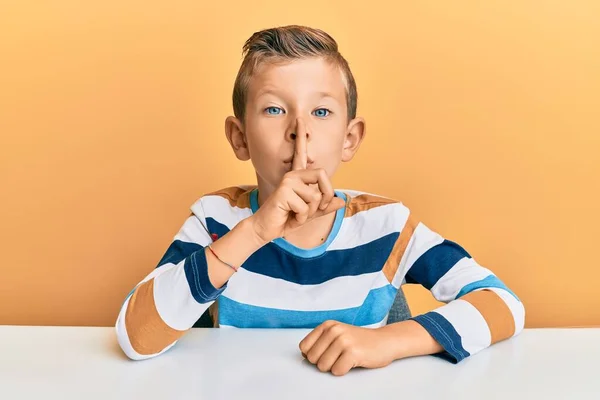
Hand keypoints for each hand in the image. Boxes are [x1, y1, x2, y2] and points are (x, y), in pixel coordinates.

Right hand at [250, 118, 345, 242]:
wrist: (266, 228)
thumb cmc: (287, 218)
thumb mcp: (310, 213)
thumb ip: (326, 207)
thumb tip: (343, 201)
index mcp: (298, 176)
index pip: (302, 155)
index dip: (301, 137)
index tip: (300, 120)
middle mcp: (293, 175)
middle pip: (323, 176)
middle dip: (324, 198)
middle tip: (312, 210)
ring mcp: (288, 181)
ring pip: (315, 197)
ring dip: (309, 212)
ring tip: (295, 213)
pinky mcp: (284, 191)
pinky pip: (306, 207)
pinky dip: (301, 218)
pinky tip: (290, 216)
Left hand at [299, 320, 394, 375]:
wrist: (385, 341)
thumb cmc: (360, 341)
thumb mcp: (337, 335)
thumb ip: (320, 342)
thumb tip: (304, 355)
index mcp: (327, 325)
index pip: (304, 347)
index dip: (314, 355)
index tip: (326, 353)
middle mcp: (334, 330)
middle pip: (312, 359)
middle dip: (324, 362)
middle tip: (338, 357)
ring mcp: (343, 340)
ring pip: (323, 366)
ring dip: (334, 367)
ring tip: (346, 358)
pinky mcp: (353, 352)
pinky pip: (337, 371)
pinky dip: (344, 371)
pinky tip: (353, 362)